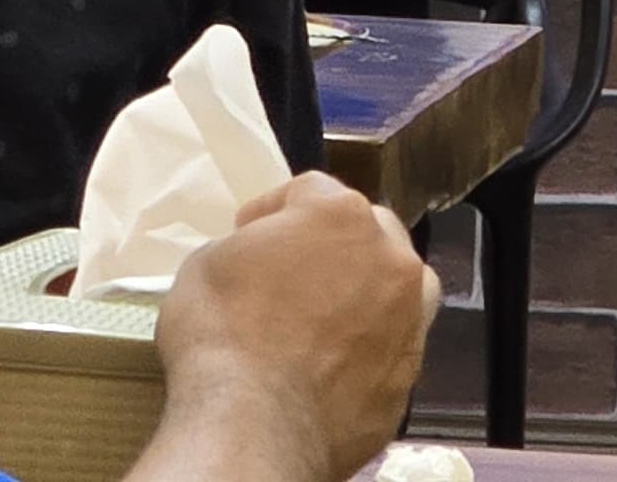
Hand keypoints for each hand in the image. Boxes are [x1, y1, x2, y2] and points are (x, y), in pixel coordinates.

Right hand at [152, 174, 437, 481]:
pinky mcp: (407, 378)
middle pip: (368, 231)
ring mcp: (407, 322)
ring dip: (369, 290)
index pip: (309, 190)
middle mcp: (389, 261)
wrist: (254, 426)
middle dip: (332, 244)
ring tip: (327, 316)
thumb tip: (260, 263)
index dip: (273, 210)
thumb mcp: (208, 263)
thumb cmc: (220, 334)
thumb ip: (250, 246)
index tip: (247, 234)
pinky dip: (367, 348)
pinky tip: (331, 365)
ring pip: (399, 288)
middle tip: (292, 272)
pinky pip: (390, 348)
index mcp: (342, 216)